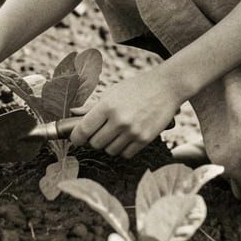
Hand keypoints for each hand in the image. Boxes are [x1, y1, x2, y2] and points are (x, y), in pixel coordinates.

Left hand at [69, 69, 183, 158]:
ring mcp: (132, 131)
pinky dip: (123, 149)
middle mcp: (119, 120)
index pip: (83, 130)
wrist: (166, 87)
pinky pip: (126, 154)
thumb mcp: (112, 92)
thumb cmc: (137, 87)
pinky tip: (127, 137)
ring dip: (109, 144)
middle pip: (95, 143)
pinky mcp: (145, 139)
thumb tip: (74, 113)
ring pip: (110, 151)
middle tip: (100, 131)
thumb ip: (93, 106)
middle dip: (94, 139)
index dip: (76, 137)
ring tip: (116, 133)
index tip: (76, 139)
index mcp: (107, 106)